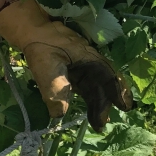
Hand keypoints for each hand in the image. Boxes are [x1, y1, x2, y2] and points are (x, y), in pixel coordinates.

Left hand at [0, 0, 132, 131]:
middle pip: (103, 85)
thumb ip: (55, 90)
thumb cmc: (41, 45)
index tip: (125, 107)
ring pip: (95, 86)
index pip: (109, 76)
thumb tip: (59, 114)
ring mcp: (82, 66)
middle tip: (100, 125)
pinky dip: (88, 97)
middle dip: (104, 104)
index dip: (119, 91)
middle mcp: (90, 62)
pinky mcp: (74, 69)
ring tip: (97, 122)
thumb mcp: (47, 67)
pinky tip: (88, 108)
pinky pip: (85, 85)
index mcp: (90, 59)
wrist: (30, 30)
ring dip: (97, 103)